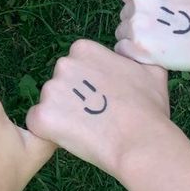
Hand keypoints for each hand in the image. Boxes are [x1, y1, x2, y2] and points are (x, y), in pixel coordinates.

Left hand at [26, 39, 169, 177]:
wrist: (140, 142)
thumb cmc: (149, 108)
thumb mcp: (151, 70)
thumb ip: (135, 55)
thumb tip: (128, 51)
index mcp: (84, 49)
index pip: (76, 66)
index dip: (88, 85)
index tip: (104, 99)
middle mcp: (63, 64)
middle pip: (61, 84)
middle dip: (74, 99)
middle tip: (96, 116)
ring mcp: (49, 90)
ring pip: (50, 104)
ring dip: (63, 117)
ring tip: (89, 131)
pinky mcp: (41, 116)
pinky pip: (38, 124)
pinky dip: (50, 132)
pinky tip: (72, 139)